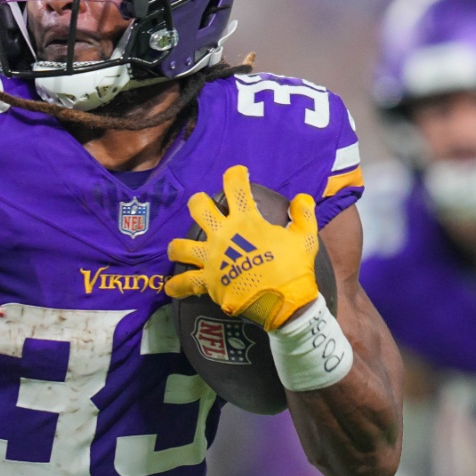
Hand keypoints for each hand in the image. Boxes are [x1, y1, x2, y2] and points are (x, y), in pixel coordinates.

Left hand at [167, 165, 321, 330]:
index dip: (235, 175)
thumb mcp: (305, 238)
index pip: (236, 187)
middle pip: (198, 208)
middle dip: (198, 202)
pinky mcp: (207, 281)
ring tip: (177, 248)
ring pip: (181, 246)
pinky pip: (184, 283)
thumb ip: (303, 215)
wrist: (282, 302)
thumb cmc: (293, 268)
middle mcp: (222, 235)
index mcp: (245, 221)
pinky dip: (176, 286)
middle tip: (201, 204)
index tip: (237, 173)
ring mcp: (211, 258)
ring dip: (176, 246)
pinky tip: (170, 288)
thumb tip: (302, 198)